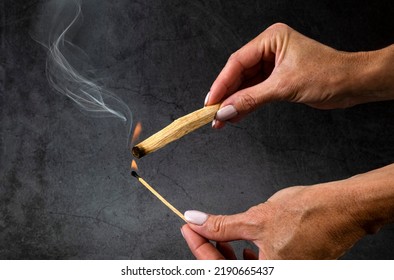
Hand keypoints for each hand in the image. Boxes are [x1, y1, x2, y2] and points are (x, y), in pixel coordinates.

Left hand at [182, 183, 366, 258]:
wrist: (343, 209)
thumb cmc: (308, 214)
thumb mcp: (257, 219)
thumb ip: (222, 225)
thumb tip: (196, 221)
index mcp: (267, 274)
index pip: (216, 266)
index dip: (197, 245)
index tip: (187, 228)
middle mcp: (276, 275)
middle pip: (228, 269)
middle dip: (210, 248)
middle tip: (198, 228)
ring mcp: (285, 271)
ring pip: (244, 269)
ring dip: (227, 252)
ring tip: (219, 235)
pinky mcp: (291, 266)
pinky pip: (261, 266)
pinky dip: (247, 256)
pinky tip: (243, 244)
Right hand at [207, 23, 393, 127]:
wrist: (353, 84)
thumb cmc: (328, 74)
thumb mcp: (284, 87)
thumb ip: (251, 99)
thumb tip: (226, 111)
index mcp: (271, 39)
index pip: (237, 62)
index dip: (221, 83)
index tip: (210, 102)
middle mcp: (270, 49)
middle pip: (239, 74)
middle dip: (227, 96)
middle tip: (213, 114)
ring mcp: (274, 65)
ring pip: (246, 85)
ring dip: (235, 103)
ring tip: (221, 120)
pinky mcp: (278, 79)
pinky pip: (256, 92)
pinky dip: (247, 105)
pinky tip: (236, 116)